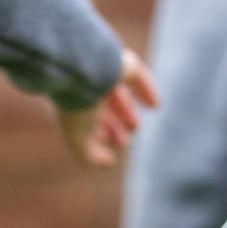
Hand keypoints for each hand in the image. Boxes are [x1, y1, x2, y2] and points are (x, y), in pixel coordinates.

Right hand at [55, 49, 160, 166]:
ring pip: (117, 94)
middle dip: (111, 126)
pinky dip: (146, 92)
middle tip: (123, 141)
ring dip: (126, 112)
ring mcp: (105, 74)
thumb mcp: (79, 138)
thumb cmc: (78, 105)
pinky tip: (155, 106)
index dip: (96, 136)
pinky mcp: (124, 64)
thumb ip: (90, 155)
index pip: (84, 122)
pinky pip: (138, 78)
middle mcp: (86, 88)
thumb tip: (107, 163)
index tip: (108, 146)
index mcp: (71, 103)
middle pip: (100, 109)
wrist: (84, 70)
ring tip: (135, 127)